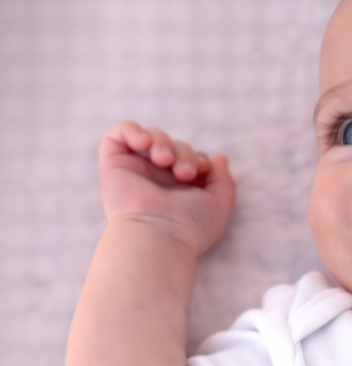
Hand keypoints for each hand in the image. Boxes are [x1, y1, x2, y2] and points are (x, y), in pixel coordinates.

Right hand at [99, 121, 234, 255]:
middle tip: (183, 173)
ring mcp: (136, 171)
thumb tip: (220, 158)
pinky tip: (144, 143)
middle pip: (175, 146)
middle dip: (184, 152)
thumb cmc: (190, 228)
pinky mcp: (114, 165)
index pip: (192, 158)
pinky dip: (132, 130)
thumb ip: (223, 180)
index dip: (199, 158)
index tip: (202, 170)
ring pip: (152, 137)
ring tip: (164, 160)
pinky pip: (119, 134)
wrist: (159, 236)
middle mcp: (158, 180)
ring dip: (162, 142)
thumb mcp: (219, 205)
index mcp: (181, 189)